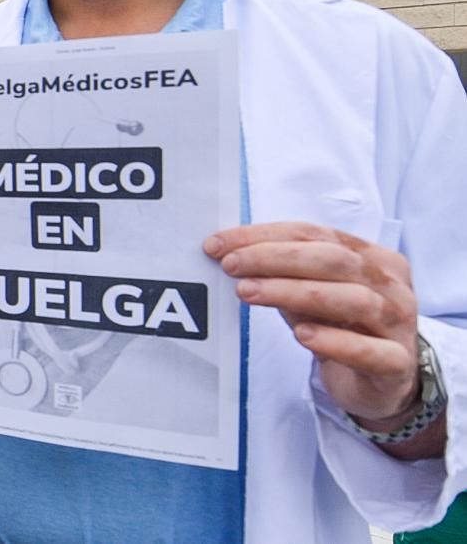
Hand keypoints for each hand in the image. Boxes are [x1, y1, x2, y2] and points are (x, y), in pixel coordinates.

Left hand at [205, 221, 419, 424]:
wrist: (381, 384)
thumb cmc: (341, 328)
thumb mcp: (309, 295)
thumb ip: (280, 274)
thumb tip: (227, 254)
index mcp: (372, 256)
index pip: (314, 234)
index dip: (264, 236)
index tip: (219, 244)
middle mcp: (391, 285)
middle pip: (334, 260)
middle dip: (275, 258)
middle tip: (231, 265)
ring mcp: (399, 324)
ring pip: (352, 299)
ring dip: (294, 292)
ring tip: (249, 293)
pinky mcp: (397, 365)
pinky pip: (370, 351)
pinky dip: (335, 341)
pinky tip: (302, 335)